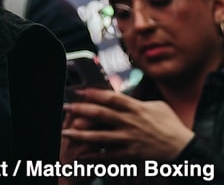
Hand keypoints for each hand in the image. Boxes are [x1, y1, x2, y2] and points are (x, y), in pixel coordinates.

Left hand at [62, 87, 193, 161]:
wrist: (184, 149)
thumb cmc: (170, 126)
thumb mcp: (157, 106)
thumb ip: (137, 100)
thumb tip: (123, 95)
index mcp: (136, 108)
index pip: (111, 98)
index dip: (93, 93)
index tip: (78, 91)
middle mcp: (130, 123)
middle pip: (101, 114)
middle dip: (81, 110)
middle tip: (65, 107)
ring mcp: (130, 139)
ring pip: (101, 136)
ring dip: (81, 135)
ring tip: (65, 132)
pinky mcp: (131, 154)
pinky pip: (110, 156)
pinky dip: (95, 157)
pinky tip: (81, 156)